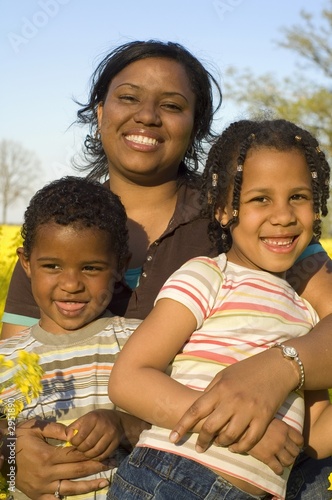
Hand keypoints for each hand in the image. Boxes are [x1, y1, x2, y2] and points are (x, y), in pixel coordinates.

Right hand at [13, 419, 109, 499]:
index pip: (76, 455)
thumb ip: (56, 429)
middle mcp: (47, 474)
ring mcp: (42, 487)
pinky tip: (82, 497)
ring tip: (104, 482)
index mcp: (48, 456)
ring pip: (70, 489)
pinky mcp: (36, 496)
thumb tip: (74, 433)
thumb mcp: (35, 428)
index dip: (92, 454)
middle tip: (112, 464)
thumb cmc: (18, 437)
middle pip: (77, 471)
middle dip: (96, 467)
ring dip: (89, 486)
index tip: (106, 452)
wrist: (0, 453)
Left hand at [66, 409, 123, 459]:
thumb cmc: (96, 419)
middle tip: (80, 448)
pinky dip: (97, 458)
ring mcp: (111, 434)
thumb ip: (74, 427)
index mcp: (93, 418)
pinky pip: (104, 454)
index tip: (74, 442)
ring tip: (86, 452)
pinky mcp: (116, 442)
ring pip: (96, 451)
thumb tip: (67, 438)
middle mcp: (103, 425)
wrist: (116, 419)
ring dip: (88, 455)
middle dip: (81, 449)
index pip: (80, 436)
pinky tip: (94, 455)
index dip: (74, 442)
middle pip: (88, 444)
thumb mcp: (85, 418)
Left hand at [169, 350, 296, 452]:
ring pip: (229, 436)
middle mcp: (232, 400)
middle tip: (199, 447)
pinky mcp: (264, 418)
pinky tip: (235, 447)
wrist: (276, 367)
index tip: (173, 438)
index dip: (182, 426)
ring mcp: (249, 410)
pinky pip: (249, 440)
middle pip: (210, 427)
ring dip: (221, 444)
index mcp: (220, 388)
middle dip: (202, 440)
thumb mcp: (224, 375)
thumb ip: (211, 391)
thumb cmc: (247, 370)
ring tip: (218, 444)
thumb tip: (198, 408)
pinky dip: (239, 447)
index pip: (195, 410)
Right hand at [245, 418, 302, 475]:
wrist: (240, 427)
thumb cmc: (253, 421)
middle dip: (292, 455)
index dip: (298, 445)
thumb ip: (279, 427)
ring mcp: (275, 448)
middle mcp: (282, 438)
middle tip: (286, 455)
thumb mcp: (269, 419)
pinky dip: (279, 471)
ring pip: (289, 461)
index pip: (300, 440)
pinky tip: (277, 470)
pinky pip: (278, 468)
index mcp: (284, 427)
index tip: (293, 446)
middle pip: (295, 452)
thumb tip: (284, 434)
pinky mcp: (267, 457)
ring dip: (286, 463)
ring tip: (281, 462)